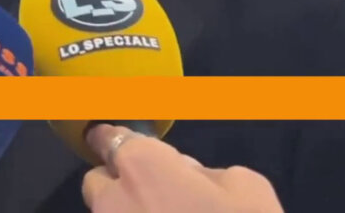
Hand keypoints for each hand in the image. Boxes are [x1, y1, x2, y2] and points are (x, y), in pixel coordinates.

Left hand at [81, 124, 283, 212]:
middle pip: (98, 181)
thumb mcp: (246, 187)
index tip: (114, 141)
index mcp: (143, 166)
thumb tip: (187, 175)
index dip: (114, 139)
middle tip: (154, 195)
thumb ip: (205, 173)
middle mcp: (113, 200)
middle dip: (118, 183)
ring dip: (124, 212)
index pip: (112, 139)